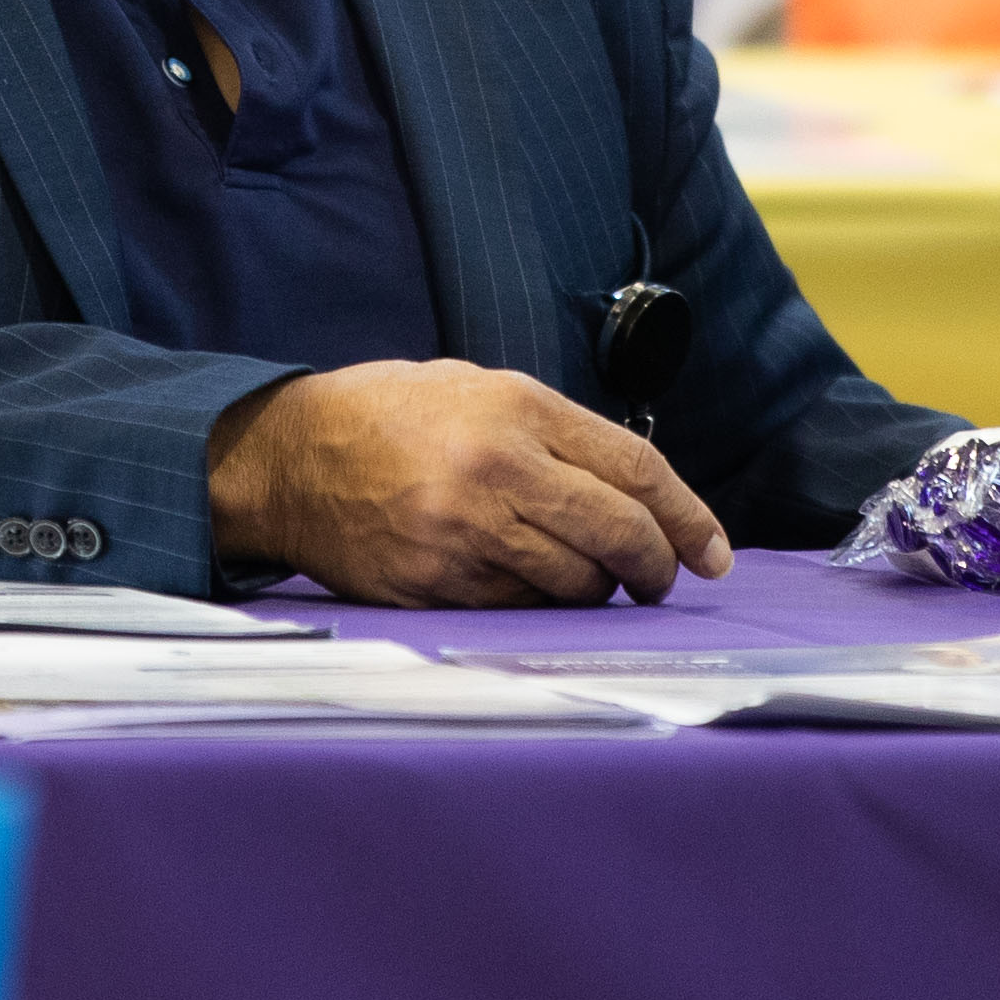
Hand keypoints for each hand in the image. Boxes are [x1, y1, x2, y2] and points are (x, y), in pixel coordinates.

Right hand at [205, 358, 732, 607]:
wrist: (286, 457)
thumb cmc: (387, 416)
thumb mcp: (476, 390)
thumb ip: (555, 432)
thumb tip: (638, 493)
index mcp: (514, 410)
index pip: (636, 469)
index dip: (688, 517)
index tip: (712, 553)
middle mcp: (495, 470)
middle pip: (619, 534)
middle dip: (655, 566)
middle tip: (658, 579)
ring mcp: (463, 534)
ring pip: (575, 584)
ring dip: (595, 589)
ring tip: (584, 578)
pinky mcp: (435, 584)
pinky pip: (519, 609)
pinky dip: (534, 603)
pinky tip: (517, 582)